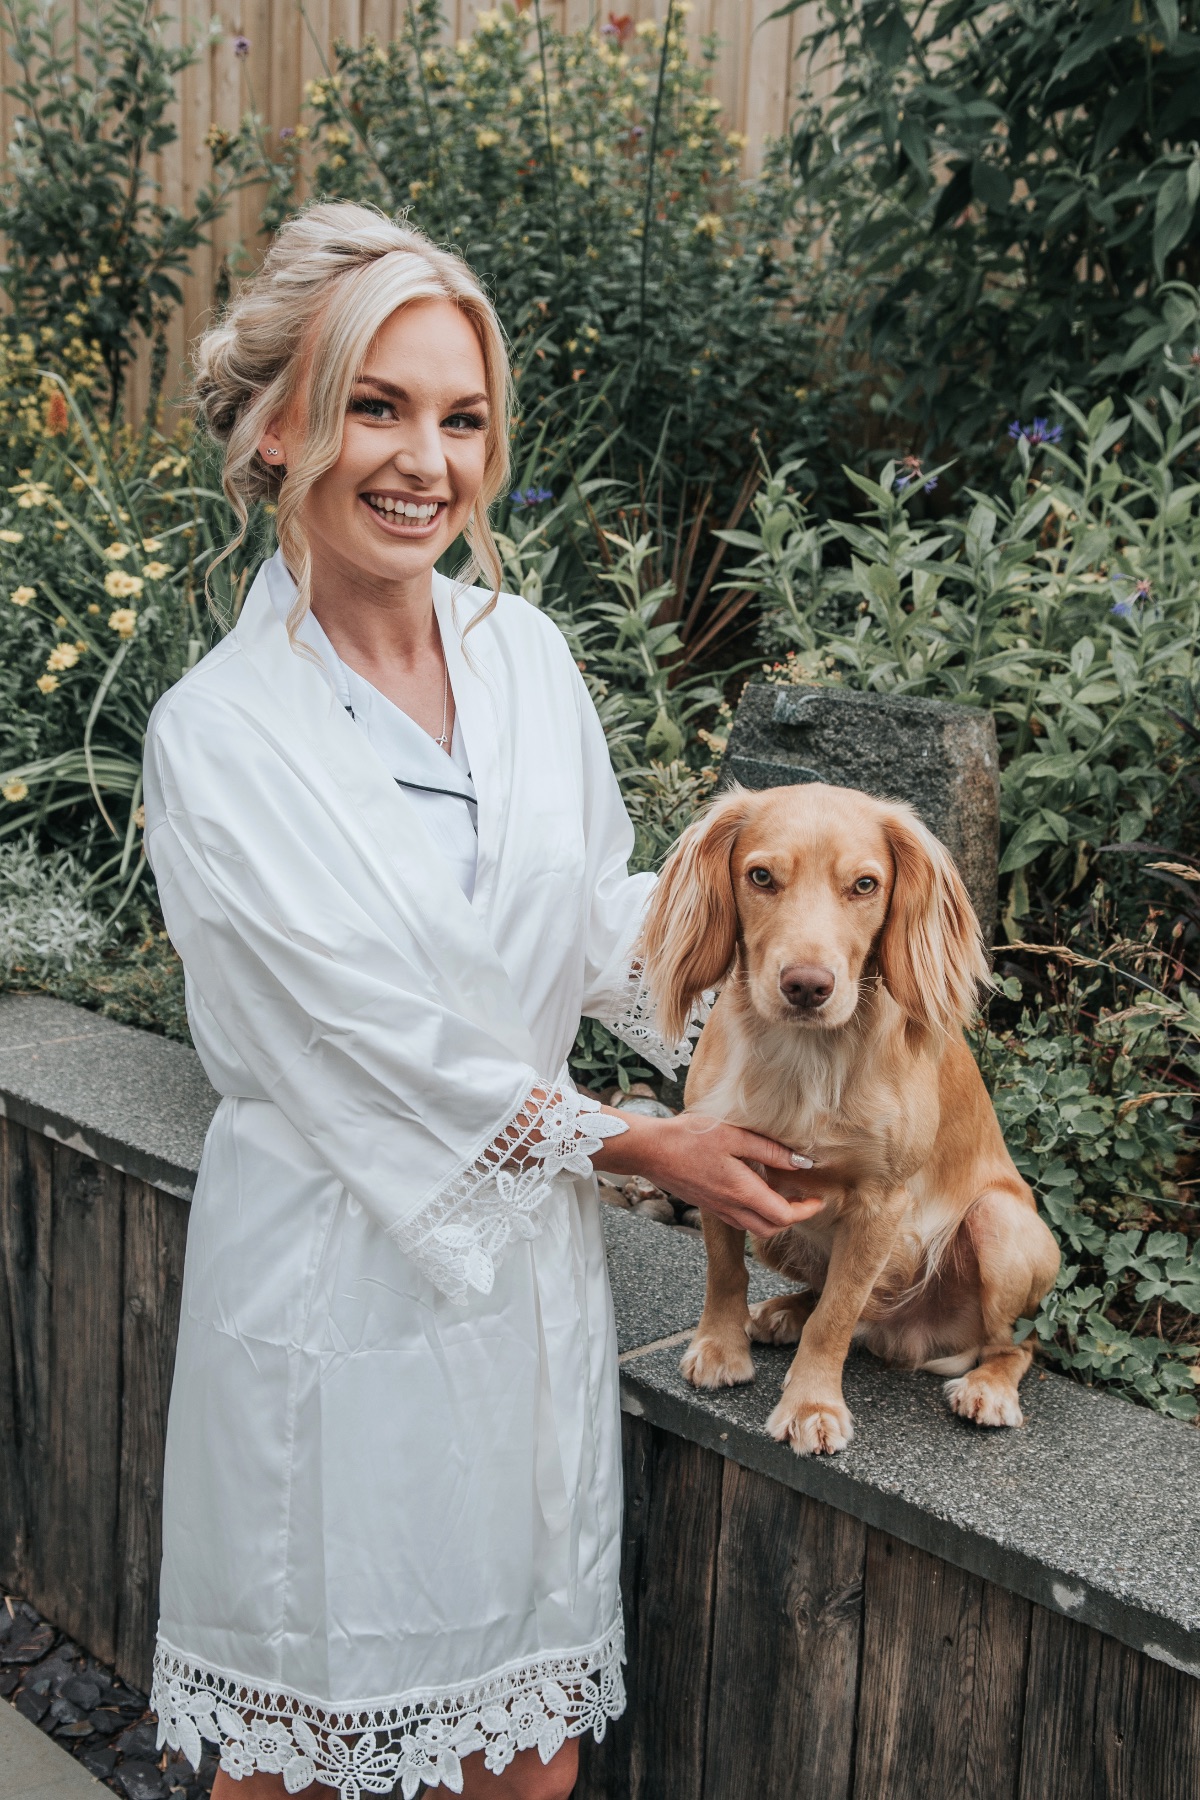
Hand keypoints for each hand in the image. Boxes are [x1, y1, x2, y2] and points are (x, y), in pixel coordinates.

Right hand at [592, 1108, 825, 1237]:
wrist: (650, 1150)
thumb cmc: (690, 1138)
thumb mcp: (734, 1136)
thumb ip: (770, 1151)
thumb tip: (802, 1163)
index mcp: (742, 1192)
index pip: (784, 1216)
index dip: (806, 1211)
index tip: (818, 1198)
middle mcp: (731, 1207)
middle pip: (771, 1229)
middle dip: (793, 1218)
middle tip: (804, 1198)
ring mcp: (718, 1209)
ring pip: (755, 1228)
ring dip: (774, 1218)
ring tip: (783, 1194)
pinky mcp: (708, 1205)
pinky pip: (739, 1220)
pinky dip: (755, 1213)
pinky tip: (755, 1191)